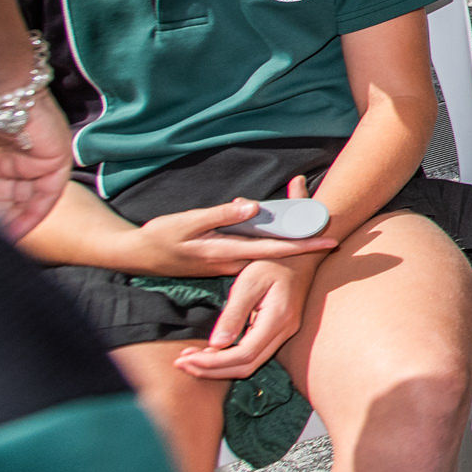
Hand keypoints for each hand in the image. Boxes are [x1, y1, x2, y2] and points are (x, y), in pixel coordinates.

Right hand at [122, 186, 340, 277]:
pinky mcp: (221, 262)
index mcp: (225, 252)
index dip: (303, 245)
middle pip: (276, 252)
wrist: (136, 255)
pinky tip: (284, 232)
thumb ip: (221, 214)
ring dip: (290, 242)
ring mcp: (226, 265)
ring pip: (265, 253)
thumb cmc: (160, 236)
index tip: (330, 241)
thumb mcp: (187, 221)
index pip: (273, 249)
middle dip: (305, 243)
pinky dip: (270, 243)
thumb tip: (253, 206)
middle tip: (336, 231)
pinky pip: (252, 252)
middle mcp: (231, 262)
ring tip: (318, 228)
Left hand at [180, 252, 317, 380]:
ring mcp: (284, 333)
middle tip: (181, 364)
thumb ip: (233, 314)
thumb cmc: (272, 262)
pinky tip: (210, 352)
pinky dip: (229, 359)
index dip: (213, 362)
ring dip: (218, 368)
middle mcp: (284, 331)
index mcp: (278, 319)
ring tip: (190, 360)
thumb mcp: (248, 282)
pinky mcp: (278, 332)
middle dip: (211, 370)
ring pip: (250, 364)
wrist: (300, 256)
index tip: (185, 359)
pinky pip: (253, 355)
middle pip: (247, 366)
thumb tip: (216, 344)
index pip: (244, 354)